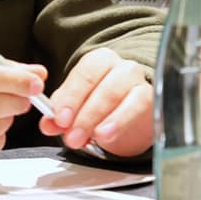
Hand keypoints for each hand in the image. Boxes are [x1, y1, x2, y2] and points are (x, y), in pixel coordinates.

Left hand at [38, 49, 153, 156]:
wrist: (132, 118)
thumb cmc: (102, 106)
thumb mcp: (77, 109)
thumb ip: (60, 115)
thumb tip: (48, 125)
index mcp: (97, 61)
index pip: (83, 74)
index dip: (70, 97)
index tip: (60, 119)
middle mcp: (119, 66)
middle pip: (102, 85)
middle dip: (84, 114)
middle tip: (71, 137)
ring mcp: (138, 80)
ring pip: (119, 94)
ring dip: (101, 119)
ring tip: (91, 137)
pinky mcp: (152, 98)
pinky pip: (138, 105)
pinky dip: (121, 120)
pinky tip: (107, 134)